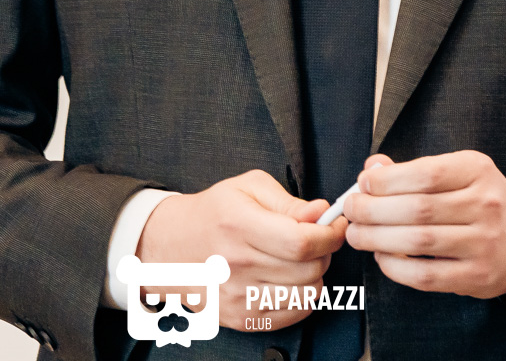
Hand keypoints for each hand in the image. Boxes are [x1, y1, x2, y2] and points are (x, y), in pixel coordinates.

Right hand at [136, 169, 346, 329]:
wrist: (171, 248)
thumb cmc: (212, 214)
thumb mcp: (248, 188)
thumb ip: (288, 201)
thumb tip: (320, 213)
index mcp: (240, 225)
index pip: (302, 241)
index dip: (329, 234)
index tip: (334, 225)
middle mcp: (238, 264)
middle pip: (309, 269)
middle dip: (324, 251)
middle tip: (315, 239)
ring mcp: (239, 296)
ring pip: (308, 294)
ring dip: (314, 275)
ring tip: (299, 259)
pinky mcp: (243, 318)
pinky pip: (294, 313)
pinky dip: (302, 296)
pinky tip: (289, 279)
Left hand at [343, 150, 505, 298]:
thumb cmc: (478, 199)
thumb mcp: (455, 171)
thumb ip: (412, 169)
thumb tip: (371, 170)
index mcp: (477, 170)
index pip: (426, 174)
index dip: (386, 181)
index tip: (363, 184)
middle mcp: (485, 205)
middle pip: (417, 208)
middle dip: (373, 210)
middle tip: (351, 211)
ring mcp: (484, 243)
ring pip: (419, 242)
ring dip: (377, 239)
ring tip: (357, 235)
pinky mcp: (477, 276)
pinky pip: (427, 275)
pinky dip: (396, 268)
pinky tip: (382, 257)